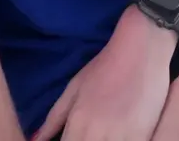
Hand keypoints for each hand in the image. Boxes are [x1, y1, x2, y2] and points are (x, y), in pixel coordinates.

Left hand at [35, 7, 175, 140]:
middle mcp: (96, 135)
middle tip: (88, 134)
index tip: (72, 138)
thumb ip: (54, 118)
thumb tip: (35, 140)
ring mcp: (121, 139)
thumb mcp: (75, 87)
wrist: (142, 46)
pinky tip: (120, 136)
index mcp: (77, 124)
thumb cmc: (106, 65)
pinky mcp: (142, 138)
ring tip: (103, 134)